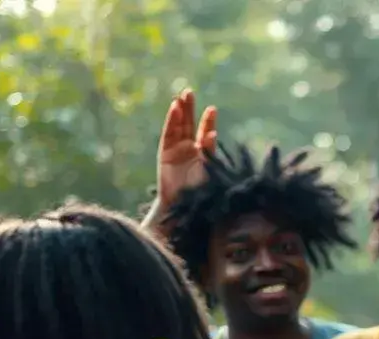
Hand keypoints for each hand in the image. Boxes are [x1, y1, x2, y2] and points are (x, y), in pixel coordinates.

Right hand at [157, 89, 216, 205]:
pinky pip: (168, 134)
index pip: (206, 133)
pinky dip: (171, 121)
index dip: (208, 121)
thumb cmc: (200, 193)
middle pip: (189, 124)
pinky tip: (174, 109)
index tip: (212, 109)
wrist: (183, 206)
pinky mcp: (165, 153)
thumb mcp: (209, 169)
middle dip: (189, 108)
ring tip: (181, 96)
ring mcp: (176, 150)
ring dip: (179, 110)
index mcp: (203, 153)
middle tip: (189, 92)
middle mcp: (189, 149)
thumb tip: (213, 134)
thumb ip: (210, 151)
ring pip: (178, 126)